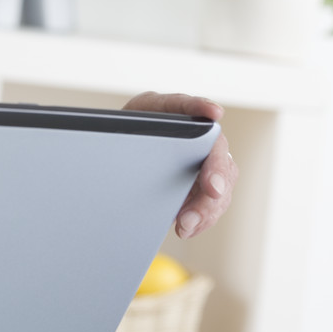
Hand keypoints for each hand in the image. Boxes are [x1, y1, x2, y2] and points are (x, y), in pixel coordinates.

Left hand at [123, 91, 237, 237]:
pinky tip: (187, 228)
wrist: (123, 159)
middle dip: (217, 172)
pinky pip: (214, 202)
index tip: (214, 112)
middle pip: (216, 150)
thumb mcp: (117, 131)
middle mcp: (194, 133)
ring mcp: (204, 159)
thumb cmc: (121, 139)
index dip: (200, 105)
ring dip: (208, 206)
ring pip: (222, 181)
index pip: (185, 103)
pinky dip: (203, 218)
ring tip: (185, 225)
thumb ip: (119, 132)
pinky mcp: (204, 184)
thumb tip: (110, 140)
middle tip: (213, 190)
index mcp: (167, 111)